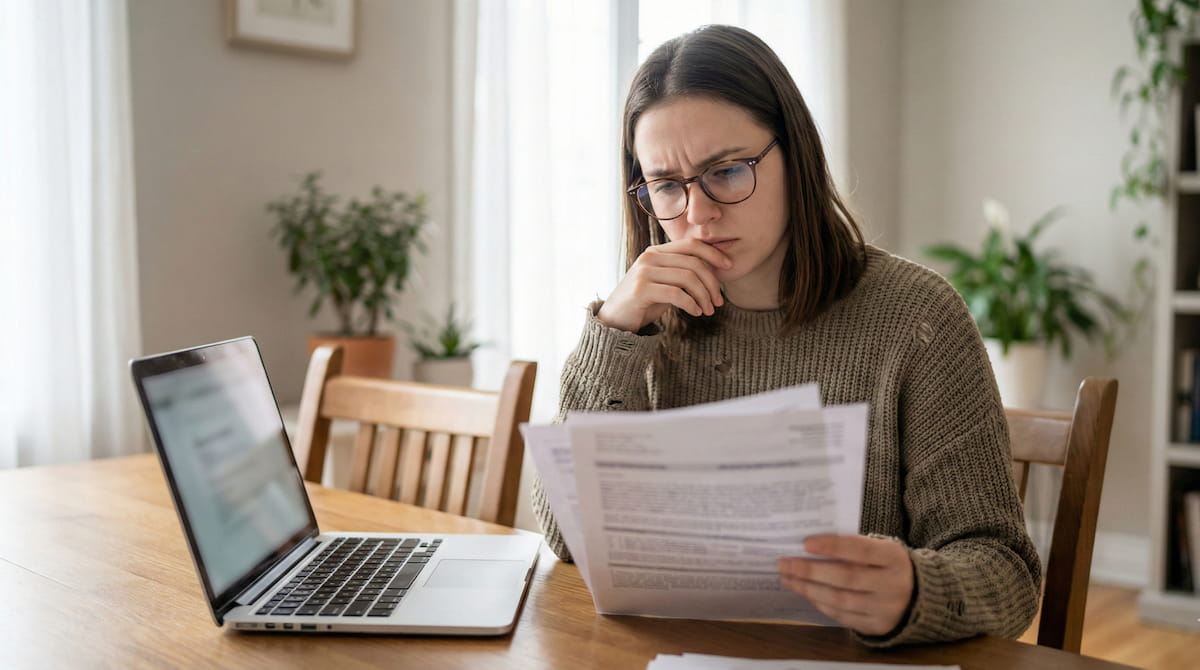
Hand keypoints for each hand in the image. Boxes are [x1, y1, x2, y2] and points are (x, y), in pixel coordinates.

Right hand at [597, 238, 732, 332]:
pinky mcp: (641, 290)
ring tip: (708, 310)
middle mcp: (650, 257)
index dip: (713, 253)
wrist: (615, 321)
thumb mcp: (665, 284)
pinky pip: (676, 293)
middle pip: (694, 263)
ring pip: (688, 278)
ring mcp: (644, 272)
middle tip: (718, 302)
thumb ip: (683, 275)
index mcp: (657, 252)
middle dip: (712, 283)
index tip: (729, 267)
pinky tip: (696, 312)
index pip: (691, 244)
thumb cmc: (644, 303)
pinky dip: (691, 303)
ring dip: (704, 296)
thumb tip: (715, 271)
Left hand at [777, 535, 914, 635]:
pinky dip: (821, 604)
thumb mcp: (881, 549)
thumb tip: (810, 545)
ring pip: (841, 600)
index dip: (832, 546)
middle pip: (847, 578)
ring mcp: (885, 609)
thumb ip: (853, 546)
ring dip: (809, 589)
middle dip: (811, 571)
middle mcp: (892, 585)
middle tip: (785, 563)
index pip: (860, 550)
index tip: (805, 543)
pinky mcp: (877, 626)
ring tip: (788, 578)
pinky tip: (806, 593)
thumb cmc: (887, 565)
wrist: (918, 596)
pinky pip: (843, 616)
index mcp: (894, 558)